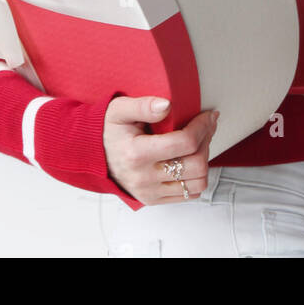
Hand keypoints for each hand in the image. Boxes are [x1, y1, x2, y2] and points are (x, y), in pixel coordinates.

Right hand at [103, 96, 218, 203]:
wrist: (95, 155)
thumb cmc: (110, 130)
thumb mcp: (119, 110)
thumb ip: (143, 105)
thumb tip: (166, 104)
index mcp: (136, 153)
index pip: (185, 143)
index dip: (202, 127)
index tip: (208, 115)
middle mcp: (144, 178)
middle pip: (196, 165)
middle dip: (207, 141)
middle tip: (207, 126)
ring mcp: (149, 192)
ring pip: (197, 183)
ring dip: (205, 160)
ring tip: (200, 142)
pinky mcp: (153, 200)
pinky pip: (188, 195)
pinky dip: (196, 177)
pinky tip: (190, 159)